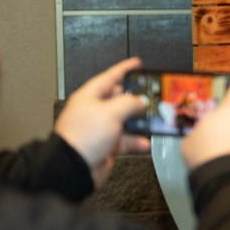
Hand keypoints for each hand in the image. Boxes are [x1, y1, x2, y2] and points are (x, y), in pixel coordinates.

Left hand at [54, 58, 149, 188]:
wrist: (75, 167)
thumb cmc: (84, 135)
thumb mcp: (110, 112)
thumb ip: (129, 103)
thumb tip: (141, 101)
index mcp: (90, 97)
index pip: (110, 77)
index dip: (124, 69)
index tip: (137, 63)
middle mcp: (95, 111)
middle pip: (120, 99)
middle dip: (136, 98)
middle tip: (152, 94)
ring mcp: (102, 128)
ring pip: (126, 120)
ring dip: (140, 122)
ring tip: (154, 120)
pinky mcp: (108, 144)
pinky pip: (126, 139)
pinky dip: (137, 141)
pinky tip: (145, 142)